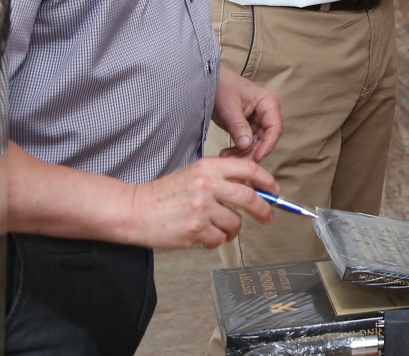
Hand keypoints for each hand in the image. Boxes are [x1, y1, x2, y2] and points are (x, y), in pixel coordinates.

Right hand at [124, 157, 276, 249]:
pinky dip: (217, 241)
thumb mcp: (194, 174)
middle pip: (250, 198)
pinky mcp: (196, 229)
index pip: (249, 169)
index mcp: (209, 167)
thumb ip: (221, 179)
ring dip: (233, 230)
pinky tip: (206, 236)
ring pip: (235, 223)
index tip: (274, 191)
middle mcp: (208, 186)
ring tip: (221, 229)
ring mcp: (202, 208)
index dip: (267, 180)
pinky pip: (219, 239)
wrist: (134, 210)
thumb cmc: (164, 194)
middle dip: (264, 210)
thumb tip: (252, 189)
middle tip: (268, 217)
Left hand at [213, 72, 281, 161]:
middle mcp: (267, 112)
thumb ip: (239, 127)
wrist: (209, 81)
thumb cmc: (221, 87)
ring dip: (243, 153)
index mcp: (268, 103)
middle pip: (266, 138)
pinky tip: (227, 153)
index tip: (257, 157)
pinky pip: (247, 142)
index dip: (268, 144)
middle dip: (252, 152)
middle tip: (237, 162)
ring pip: (257, 143)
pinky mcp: (248, 126)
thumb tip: (247, 146)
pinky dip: (238, 150)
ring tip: (226, 157)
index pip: (275, 127)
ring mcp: (258, 120)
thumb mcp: (229, 108)